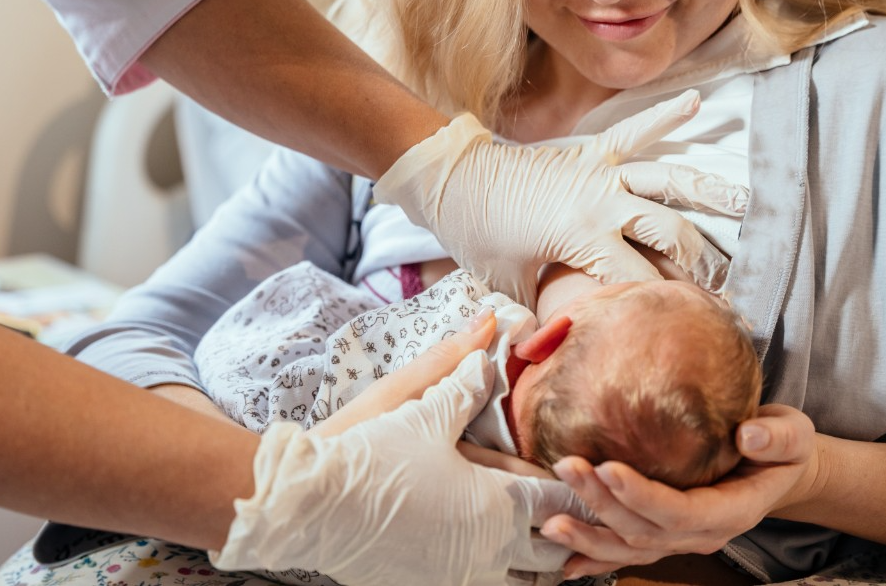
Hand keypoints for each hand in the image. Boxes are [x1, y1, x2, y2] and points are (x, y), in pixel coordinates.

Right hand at [211, 322, 589, 585]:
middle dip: (558, 526)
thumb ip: (462, 372)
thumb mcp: (420, 405)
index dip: (576, 484)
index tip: (580, 470)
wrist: (305, 504)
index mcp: (495, 504)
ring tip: (523, 529)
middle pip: (549, 550)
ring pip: (516, 578)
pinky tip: (474, 546)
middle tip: (558, 502)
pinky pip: (475, 585)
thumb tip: (491, 326)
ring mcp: (456, 578)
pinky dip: (487, 567)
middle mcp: (486, 550)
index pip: (559, 500)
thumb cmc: (367, 451)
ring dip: (526, 554)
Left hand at [373, 90, 747, 307]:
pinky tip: (697, 103)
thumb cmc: (476, 234)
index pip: (641, 280)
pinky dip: (666, 115)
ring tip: (748, 205)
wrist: (452, 178)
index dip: (670, 307)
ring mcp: (601, 172)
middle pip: (672, 233)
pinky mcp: (591, 152)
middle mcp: (604, 202)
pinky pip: (636, 131)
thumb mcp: (507, 284)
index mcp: (584, 238)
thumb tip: (557, 357)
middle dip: (702, 262)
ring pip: (669, 181)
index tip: (697, 326)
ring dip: (709, 192)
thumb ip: (538, 317)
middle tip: (725, 285)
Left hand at [541, 405, 816, 578]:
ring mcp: (681, 541)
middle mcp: (703, 534)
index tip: (608, 467)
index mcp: (733, 510)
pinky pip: (627, 553)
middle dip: (602, 503)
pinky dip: (594, 559)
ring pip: (630, 548)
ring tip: (552, 520)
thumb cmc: (780, 448)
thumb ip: (777, 437)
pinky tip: (564, 561)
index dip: (643, 496)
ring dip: (589, 536)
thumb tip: (749, 437)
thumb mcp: (794, 434)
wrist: (776, 469)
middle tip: (567, 467)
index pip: (681, 511)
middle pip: (645, 530)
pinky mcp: (664, 536)